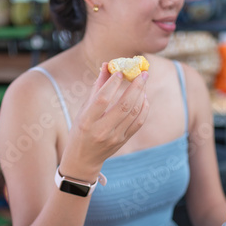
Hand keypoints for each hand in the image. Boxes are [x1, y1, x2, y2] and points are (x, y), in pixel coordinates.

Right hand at [60, 63, 148, 180]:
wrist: (83, 159)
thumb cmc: (80, 130)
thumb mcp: (83, 111)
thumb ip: (96, 89)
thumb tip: (107, 66)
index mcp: (87, 122)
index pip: (102, 100)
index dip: (113, 84)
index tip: (120, 71)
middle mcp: (101, 131)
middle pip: (123, 106)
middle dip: (136, 87)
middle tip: (142, 72)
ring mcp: (114, 137)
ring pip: (133, 113)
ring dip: (141, 95)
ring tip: (143, 82)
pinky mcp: (123, 141)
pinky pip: (138, 122)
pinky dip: (144, 108)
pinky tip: (144, 98)